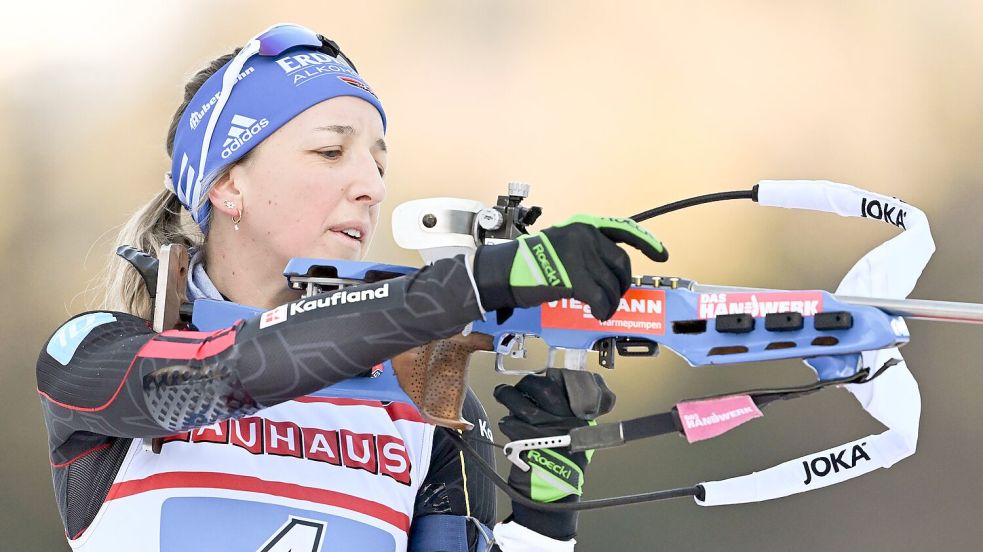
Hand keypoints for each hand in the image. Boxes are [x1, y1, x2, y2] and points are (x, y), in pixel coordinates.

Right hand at [473, 214, 667, 320]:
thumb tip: (612, 272)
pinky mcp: (574, 277)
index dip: (647, 243)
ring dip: (612, 303)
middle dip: (623, 284)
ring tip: (603, 310)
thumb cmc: (529, 264)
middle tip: (616, 296)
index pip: (624, 230)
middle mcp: (584, 236)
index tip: (661, 255)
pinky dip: (604, 310)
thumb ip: (587, 251)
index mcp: (583, 226)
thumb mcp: (561, 245)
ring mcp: (579, 256)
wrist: (503, 272)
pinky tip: (598, 314)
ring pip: (612, 285)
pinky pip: (601, 299)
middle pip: (621, 264)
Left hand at [495, 368, 615, 539]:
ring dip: (507, 395)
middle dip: (527, 383)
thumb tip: (555, 387)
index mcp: (577, 415)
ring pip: (520, 402)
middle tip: (520, 386)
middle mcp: (562, 419)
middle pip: (542, 388)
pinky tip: (507, 423)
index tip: (545, 377)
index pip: (566, 385)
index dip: (551, 378)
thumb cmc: (567, 460)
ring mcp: (543, 429)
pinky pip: (509, 422)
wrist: (556, 488)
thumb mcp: (581, 434)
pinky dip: (505, 421)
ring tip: (501, 393)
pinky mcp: (524, 441)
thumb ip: (572, 412)